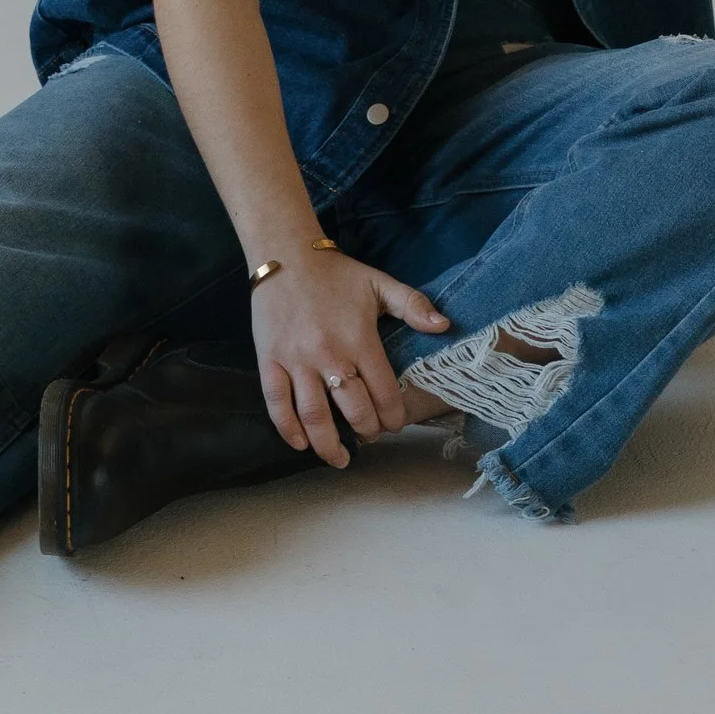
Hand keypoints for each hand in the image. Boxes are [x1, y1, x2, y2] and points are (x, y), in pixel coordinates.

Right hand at [252, 247, 449, 464]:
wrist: (285, 255)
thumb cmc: (336, 273)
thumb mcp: (379, 284)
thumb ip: (414, 305)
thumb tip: (445, 326)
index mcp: (360, 340)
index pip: (384, 393)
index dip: (393, 417)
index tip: (394, 424)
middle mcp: (329, 356)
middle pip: (353, 410)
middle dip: (367, 431)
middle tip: (370, 437)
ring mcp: (296, 361)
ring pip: (314, 415)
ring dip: (328, 444)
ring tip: (340, 458)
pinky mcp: (269, 361)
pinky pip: (277, 403)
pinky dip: (288, 429)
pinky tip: (300, 444)